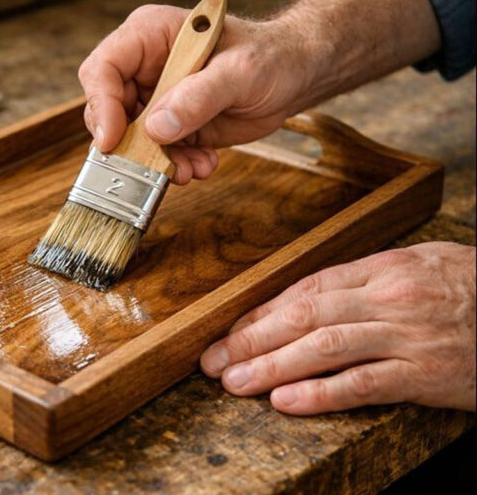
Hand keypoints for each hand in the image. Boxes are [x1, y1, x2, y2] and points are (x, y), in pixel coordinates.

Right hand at [78, 5, 316, 183]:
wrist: (293, 77)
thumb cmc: (269, 56)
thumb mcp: (240, 71)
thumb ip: (199, 97)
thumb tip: (157, 128)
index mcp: (150, 36)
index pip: (103, 69)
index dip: (101, 105)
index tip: (113, 139)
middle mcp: (145, 68)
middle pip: (108, 110)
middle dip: (128, 144)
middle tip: (151, 164)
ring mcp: (156, 100)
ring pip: (130, 140)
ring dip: (154, 163)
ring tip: (189, 168)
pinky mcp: (170, 127)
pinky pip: (155, 155)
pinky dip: (175, 167)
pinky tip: (202, 164)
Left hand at [200, 242, 475, 413]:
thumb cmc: (470, 287)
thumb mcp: (418, 264)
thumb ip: (363, 278)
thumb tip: (305, 296)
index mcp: (382, 269)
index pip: (306, 289)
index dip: (261, 312)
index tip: (230, 329)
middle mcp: (388, 298)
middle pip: (304, 317)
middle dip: (251, 339)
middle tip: (213, 359)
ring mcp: (406, 336)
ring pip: (323, 349)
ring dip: (271, 366)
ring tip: (234, 382)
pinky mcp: (425, 374)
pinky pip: (363, 385)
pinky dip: (320, 393)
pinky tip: (285, 401)